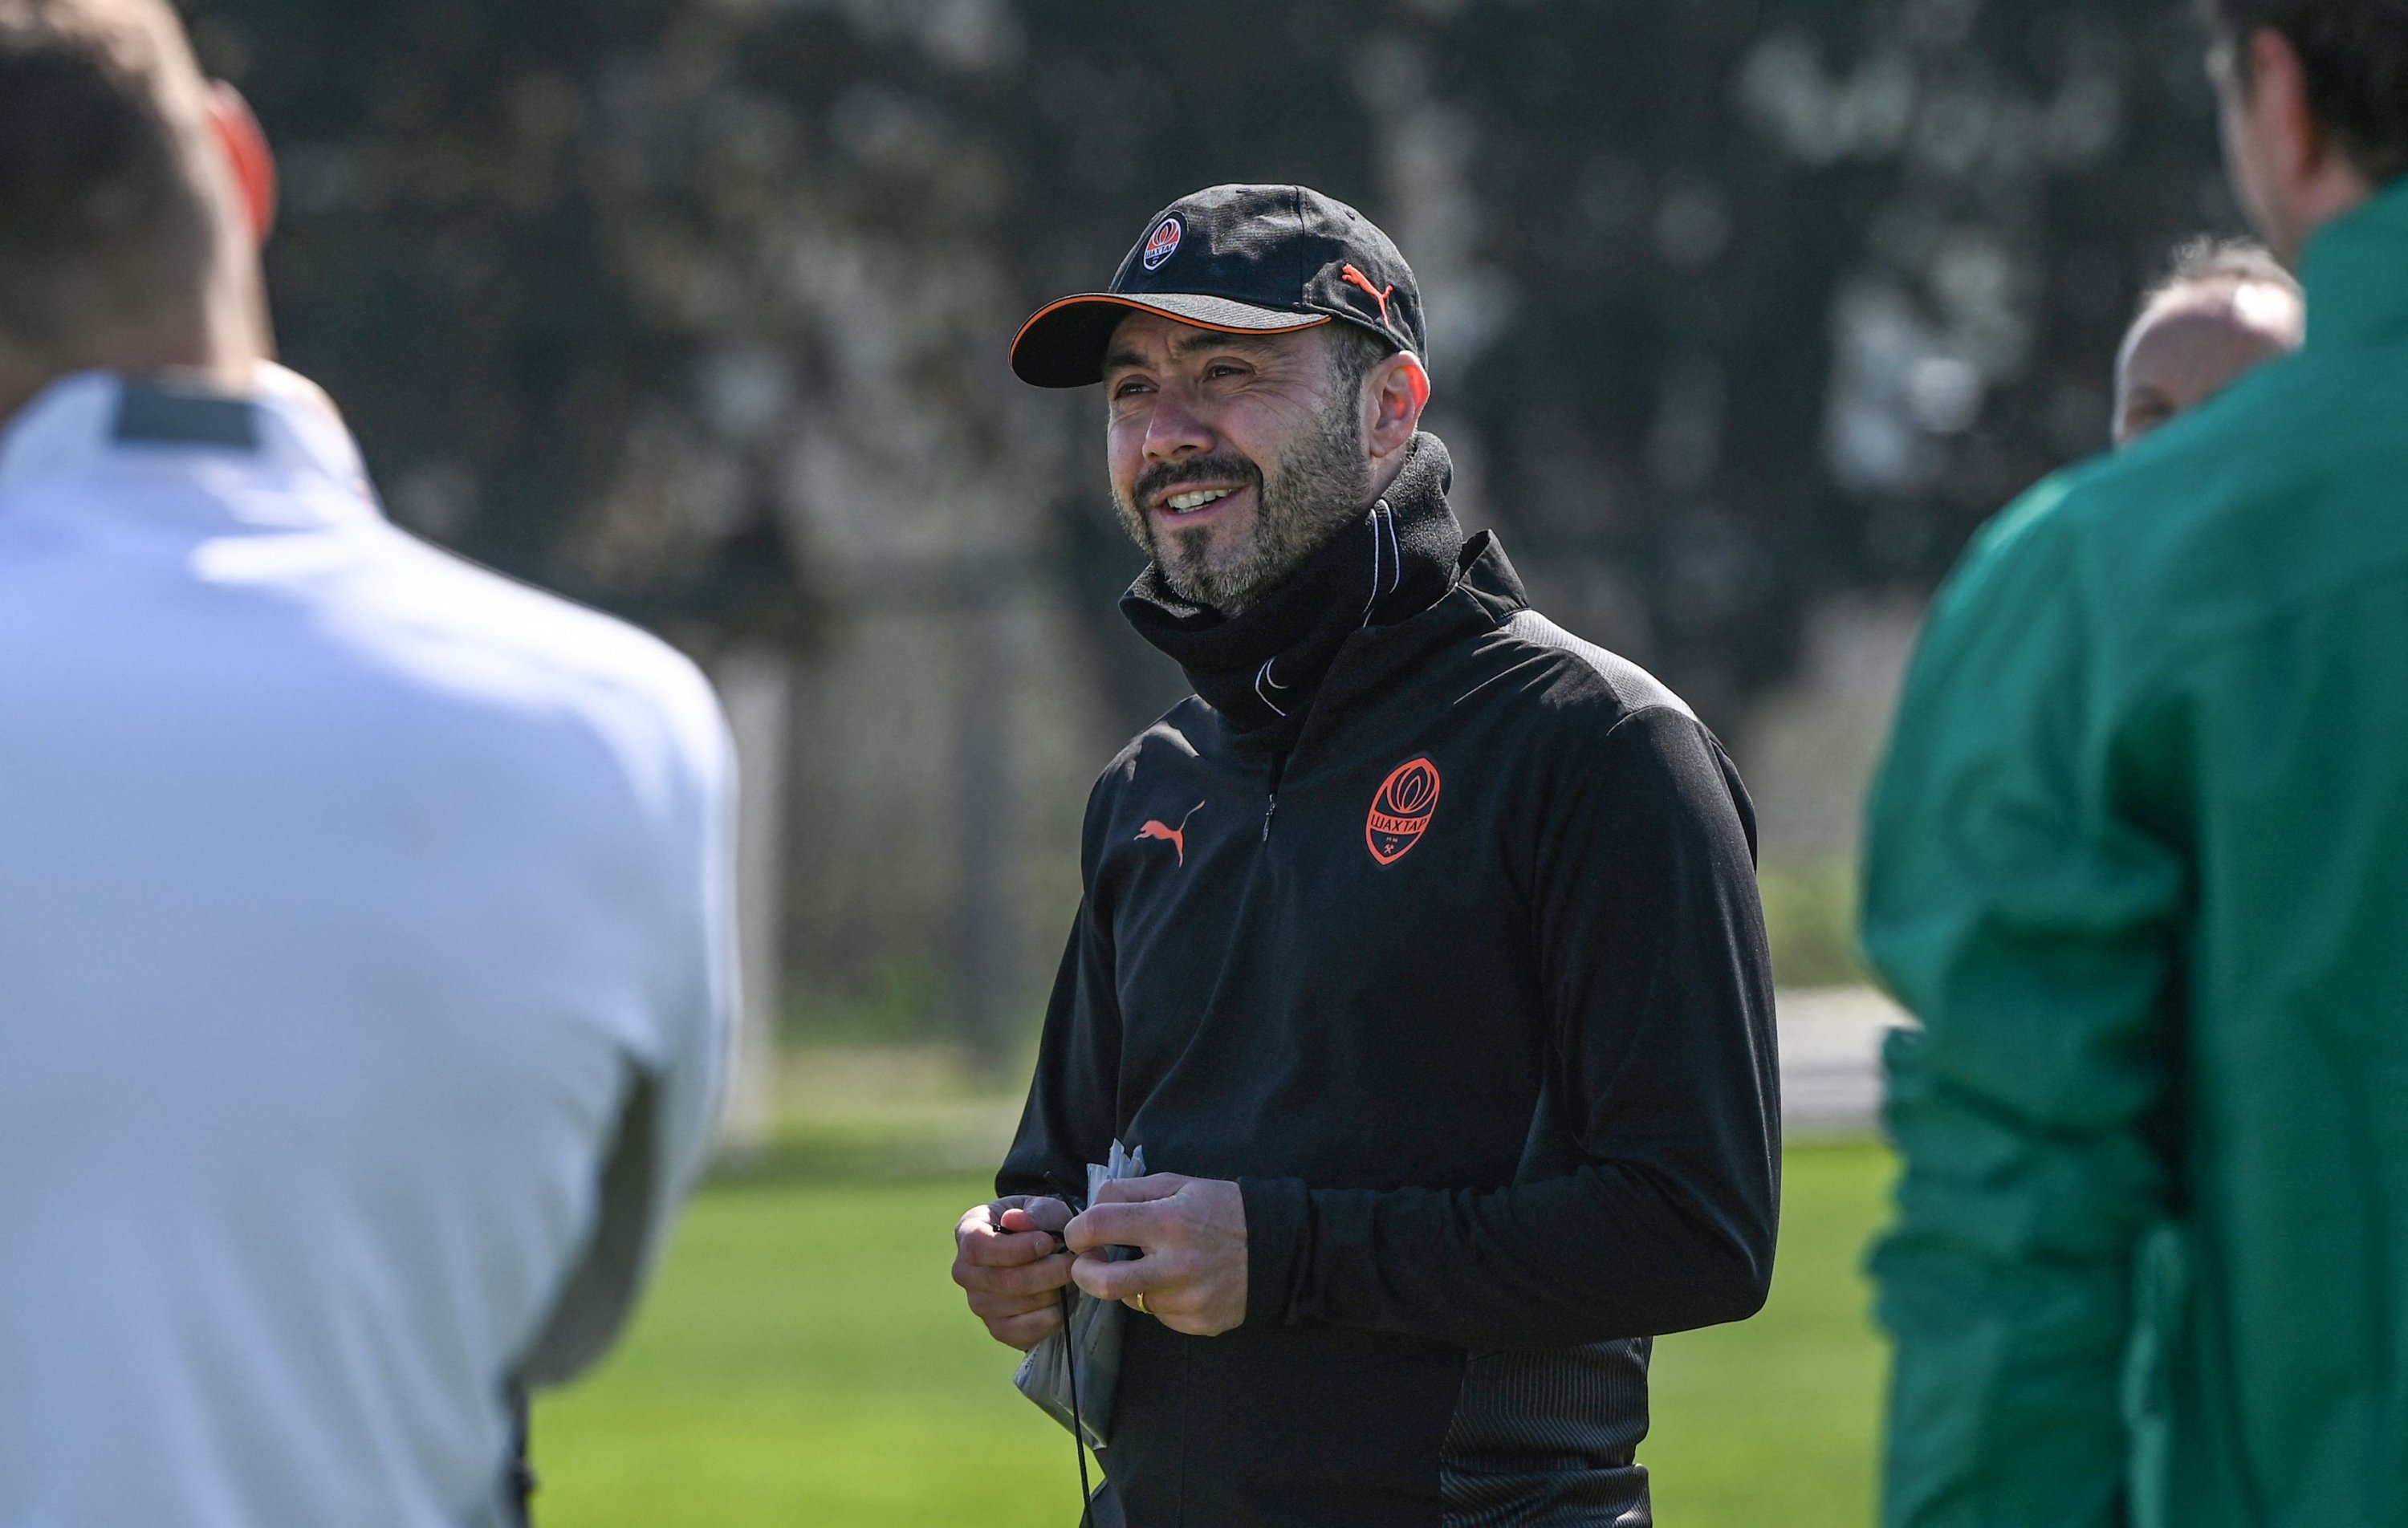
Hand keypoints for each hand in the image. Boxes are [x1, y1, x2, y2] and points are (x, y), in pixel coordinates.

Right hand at [953, 1195, 1074, 1350]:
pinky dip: (1052, 1316)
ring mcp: (979, 1304)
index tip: (1048, 1242)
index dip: (1015, 1248)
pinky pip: (1025, 1332)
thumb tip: (1014, 1220)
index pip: (977, 1247)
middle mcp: (965, 1272)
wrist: (1046, 1250)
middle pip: (1001, 1281)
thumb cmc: (1040, 1224)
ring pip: (1018, 1305)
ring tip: (1070, 1277)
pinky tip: (1063, 1298)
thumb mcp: (1043, 1207)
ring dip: (1053, 1292)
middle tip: (1074, 1262)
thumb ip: (1034, 1213)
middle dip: (1046, 1272)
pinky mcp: (998, 1329)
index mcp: (968, 1232)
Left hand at [1064, 1174, 1246, 1337]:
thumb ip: (1131, 1191)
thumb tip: (1091, 1208)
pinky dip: (1159, 1299)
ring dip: (1131, 1285)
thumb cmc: (1223, 1209)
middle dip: (1083, 1274)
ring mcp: (1187, 1300)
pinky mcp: (1198, 1323)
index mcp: (1168, 1222)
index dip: (1076, 1231)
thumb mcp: (1179, 1184)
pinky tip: (1181, 1283)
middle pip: (1104, 1283)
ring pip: (1131, 1300)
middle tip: (1088, 1265)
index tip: (1079, 1235)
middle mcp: (1176, 1265)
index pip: (1098, 1227)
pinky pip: (1159, 1315)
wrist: (1278, 1248)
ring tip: (1154, 1267)